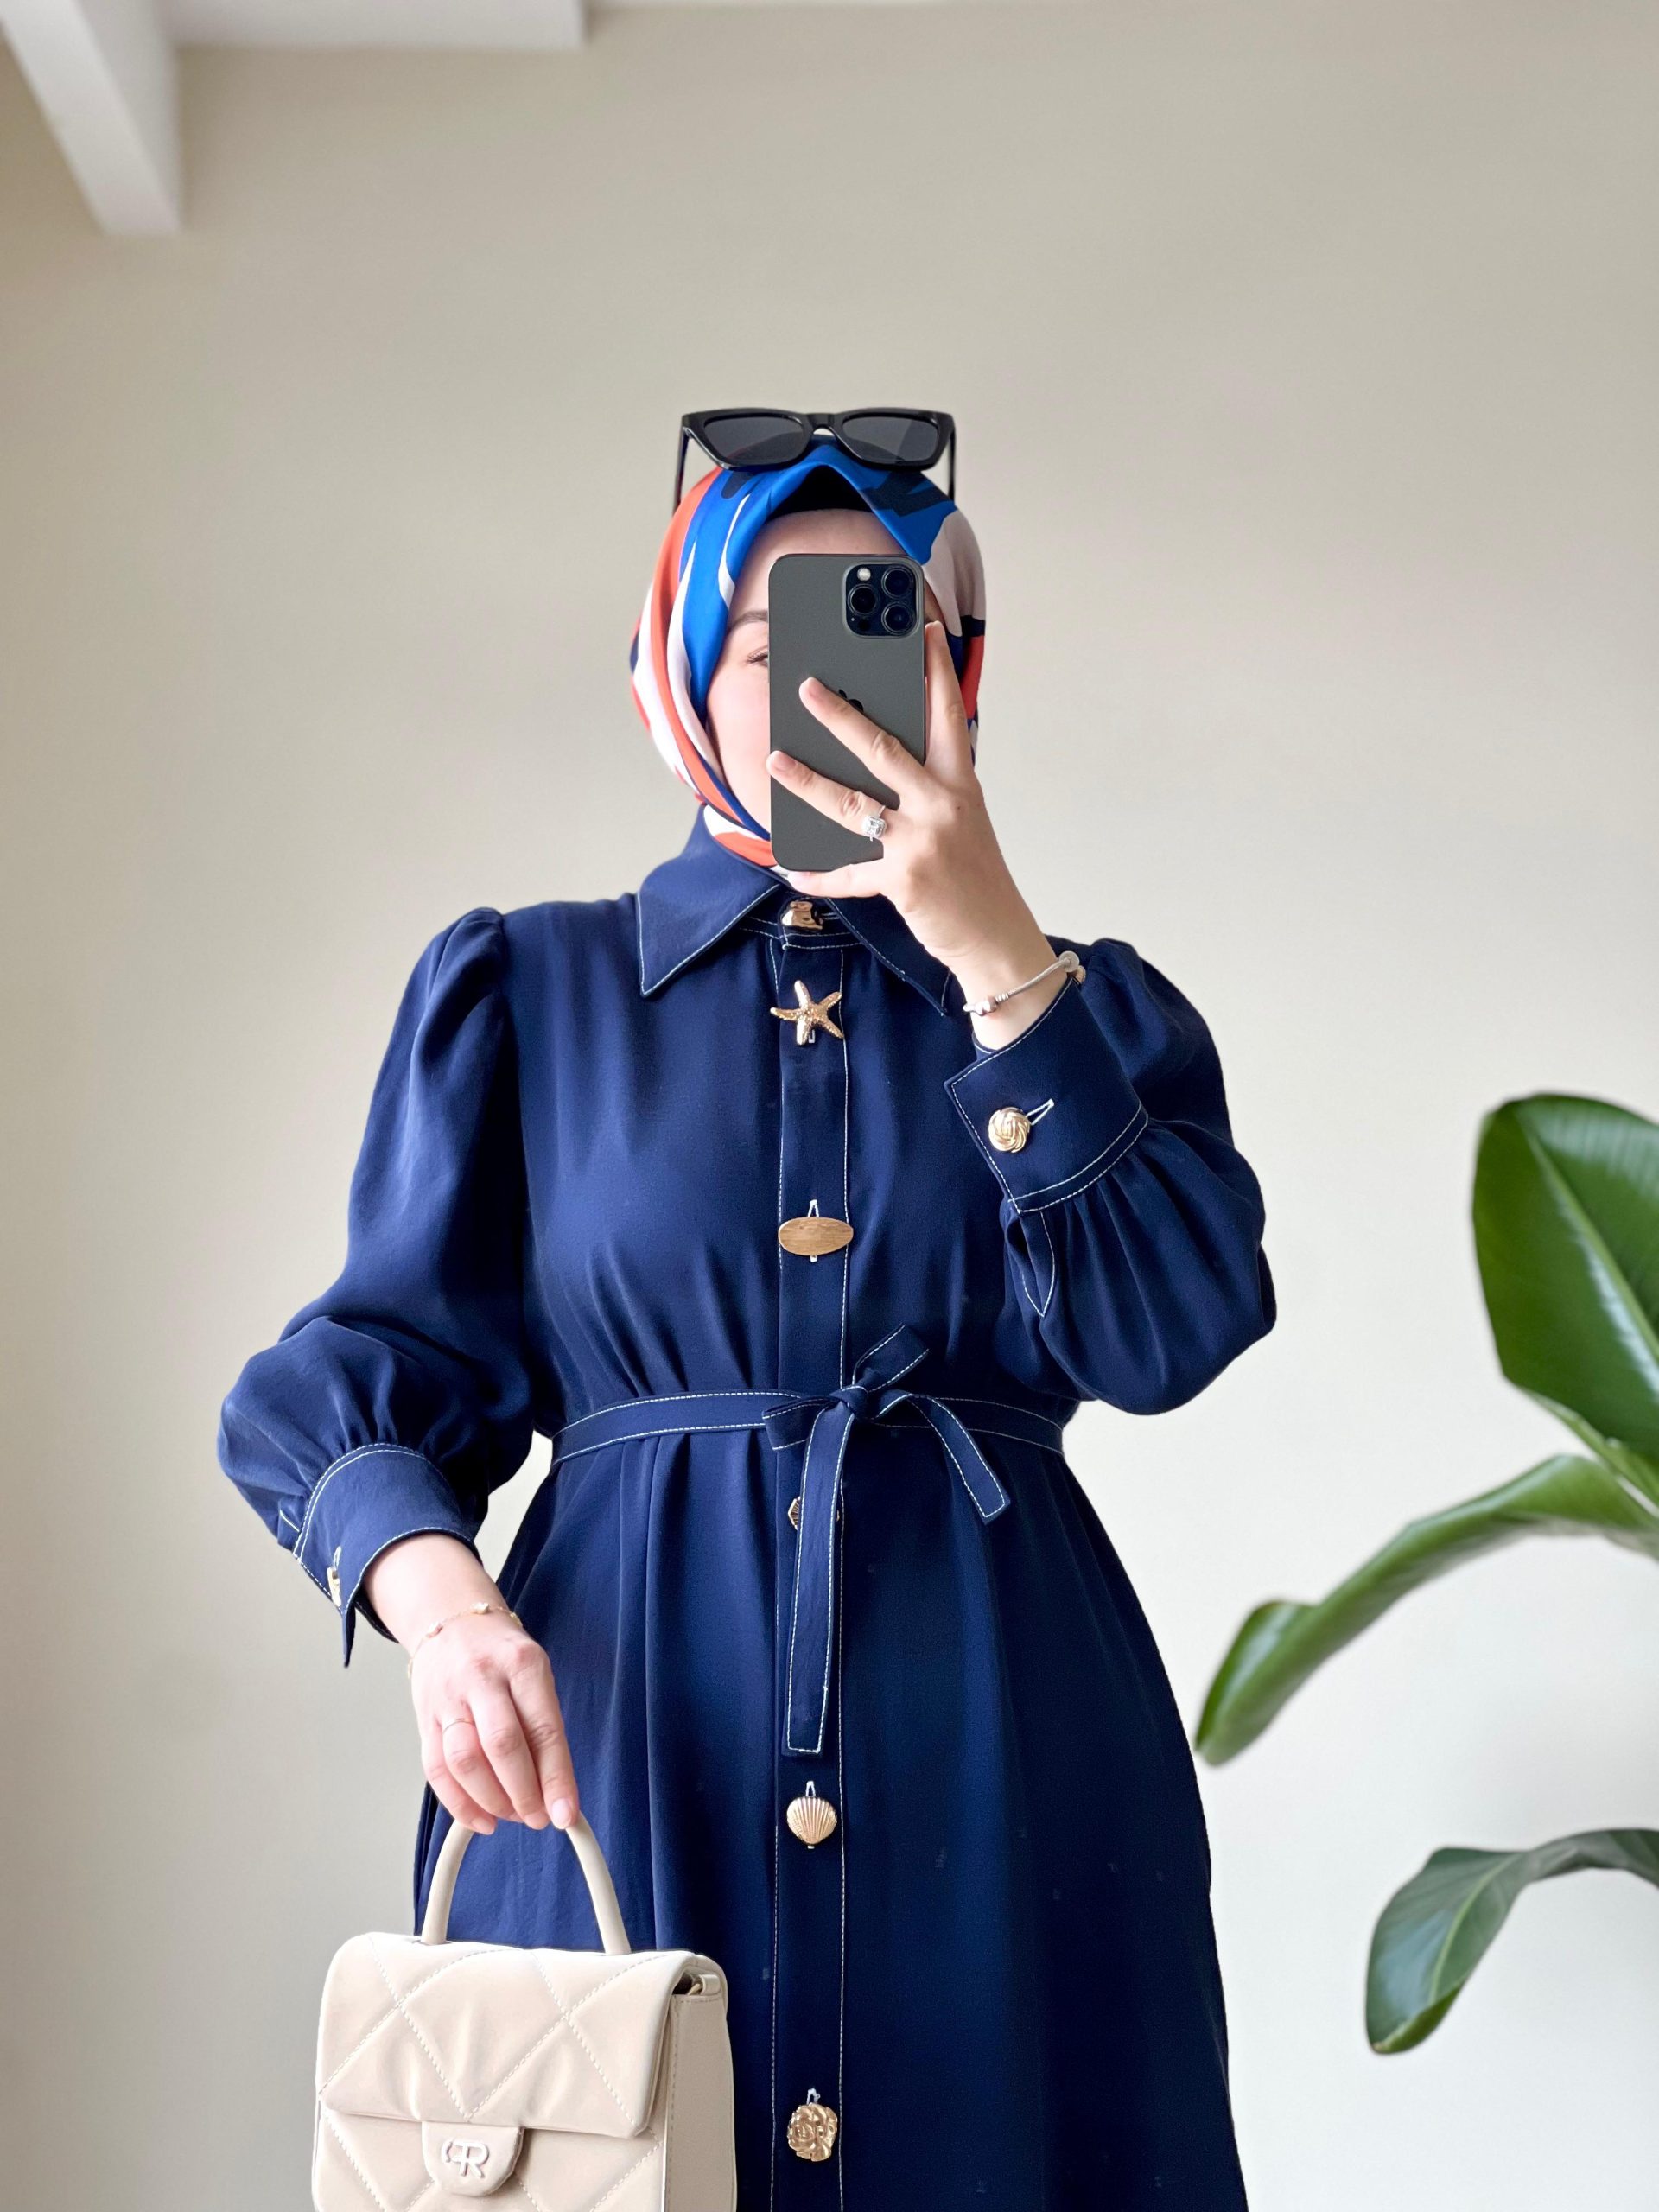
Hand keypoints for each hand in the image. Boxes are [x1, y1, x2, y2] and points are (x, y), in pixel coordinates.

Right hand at [366, 1532, 578, 1836]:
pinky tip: (480, 1817)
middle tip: (539, 1818)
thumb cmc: (502, 1655)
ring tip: (512, 1816)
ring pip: (464, 1761)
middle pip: (501, 1745)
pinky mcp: (424, 1719)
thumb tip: (557, 1791)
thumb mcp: (535, 1673)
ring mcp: (448, 1698)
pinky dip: (459, 1803)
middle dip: (523, 1794)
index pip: (543, 1728)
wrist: (451, 1620)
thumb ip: (544, 1727)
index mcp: (522, 1664)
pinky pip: (437, 1770)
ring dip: (491, 1801)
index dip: (556, 1777)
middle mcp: (482, 1678)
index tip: (566, 1814)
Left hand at [766, 619, 1068, 1045]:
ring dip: (807, 781)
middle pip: (883, 749)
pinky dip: (818, 873)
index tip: (923, 631)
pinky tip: (791, 865)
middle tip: (808, 688)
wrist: (998, 939)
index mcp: (960, 786)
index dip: (935, 671)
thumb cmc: (977, 880)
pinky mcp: (903, 879)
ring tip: (775, 761)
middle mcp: (942, 806)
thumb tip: (875, 768)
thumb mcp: (963, 824)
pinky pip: (848, 873)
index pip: (947, 716)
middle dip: (840, 715)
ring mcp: (922, 841)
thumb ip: (928, 792)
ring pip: (852, 803)